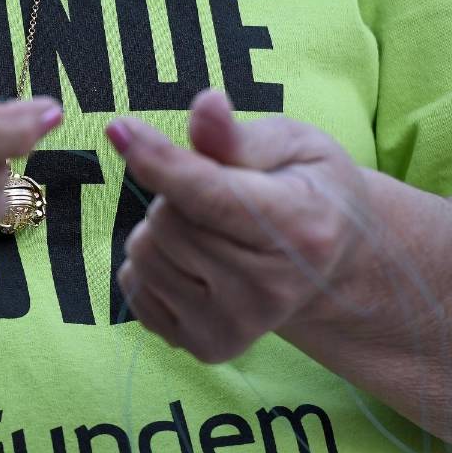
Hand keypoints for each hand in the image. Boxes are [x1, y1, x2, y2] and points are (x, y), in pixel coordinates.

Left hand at [106, 89, 367, 362]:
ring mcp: (238, 326)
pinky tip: (196, 263)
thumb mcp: (293, 146)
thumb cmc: (307, 190)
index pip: (209, 195)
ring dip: (161, 230)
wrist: (331, 267)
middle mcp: (271, 289)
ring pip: (144, 253)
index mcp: (300, 229)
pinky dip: (153, 264)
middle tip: (217, 196)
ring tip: (209, 229)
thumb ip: (238, 135)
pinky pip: (135, 287)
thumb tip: (206, 105)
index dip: (159, 160)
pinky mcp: (208, 347)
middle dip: (174, 195)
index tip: (119, 128)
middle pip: (166, 221)